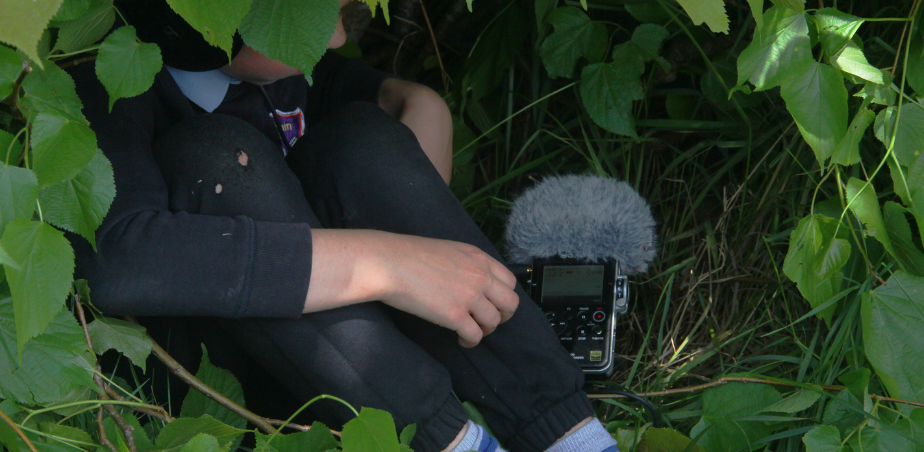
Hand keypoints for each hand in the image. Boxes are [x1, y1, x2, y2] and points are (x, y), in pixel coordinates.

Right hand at [304, 230, 519, 346]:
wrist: (388, 263)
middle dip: (502, 316)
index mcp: (479, 258)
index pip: (509, 282)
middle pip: (510, 304)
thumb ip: (466, 265)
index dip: (503, 296)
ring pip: (494, 322)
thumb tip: (471, 282)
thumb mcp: (448, 250)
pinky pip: (476, 336)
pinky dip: (471, 341)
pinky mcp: (456, 316)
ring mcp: (470, 296)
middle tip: (488, 321)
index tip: (494, 304)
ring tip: (470, 331)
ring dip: (485, 330)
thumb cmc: (409, 255)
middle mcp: (480, 276)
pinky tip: (461, 339)